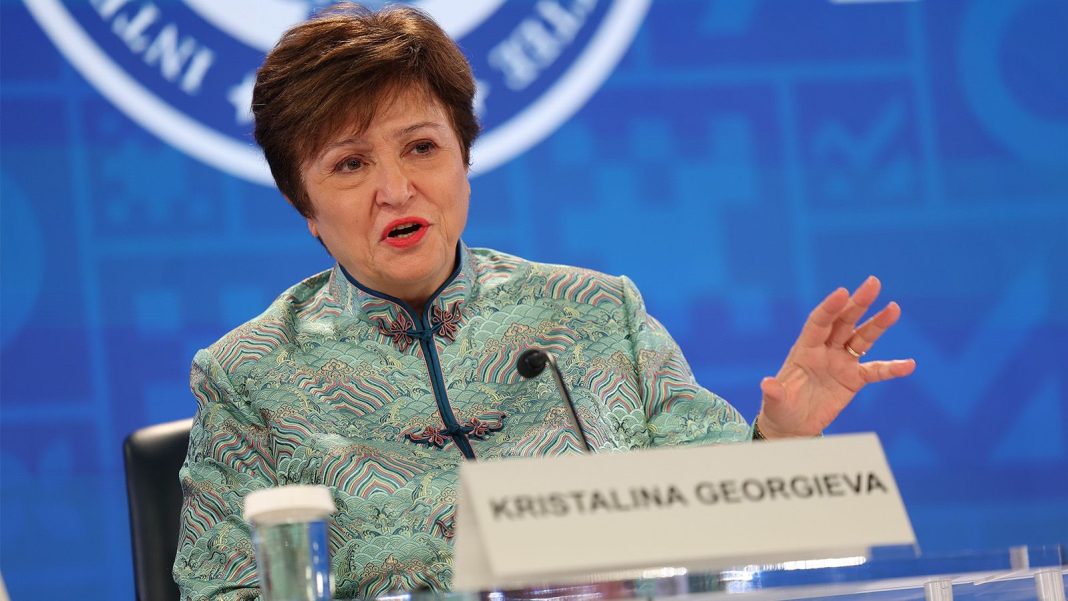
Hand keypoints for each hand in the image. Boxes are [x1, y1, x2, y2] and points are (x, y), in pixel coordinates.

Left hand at [756, 276, 915, 437]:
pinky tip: (909, 364)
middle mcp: (825, 350)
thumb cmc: (780, 408)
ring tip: (894, 309)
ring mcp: (841, 362)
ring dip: (878, 324)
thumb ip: (775, 392)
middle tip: (873, 283)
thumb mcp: (776, 402)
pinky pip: (875, 371)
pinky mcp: (853, 378)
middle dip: (858, 303)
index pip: (818, 322)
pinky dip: (892, 368)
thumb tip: (767, 385)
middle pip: (843, 321)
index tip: (842, 292)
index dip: (830, 307)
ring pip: (862, 338)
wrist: (793, 424)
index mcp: (804, 349)